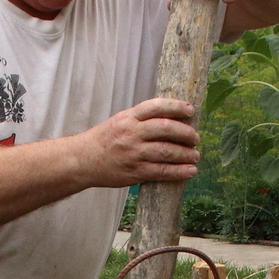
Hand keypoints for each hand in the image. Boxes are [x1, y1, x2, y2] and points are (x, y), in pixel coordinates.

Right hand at [80, 96, 199, 184]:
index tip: (191, 110)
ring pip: (167, 152)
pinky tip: (190, 171)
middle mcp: (131, 133)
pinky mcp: (134, 172)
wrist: (83, 161)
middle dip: (187, 133)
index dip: (177, 106)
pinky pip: (162, 172)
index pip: (156, 106)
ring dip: (186, 154)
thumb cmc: (106, 139)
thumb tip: (174, 118)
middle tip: (196, 138)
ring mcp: (133, 153)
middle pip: (166, 129)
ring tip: (195, 155)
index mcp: (129, 117)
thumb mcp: (121, 121)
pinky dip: (179, 172)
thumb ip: (143, 119)